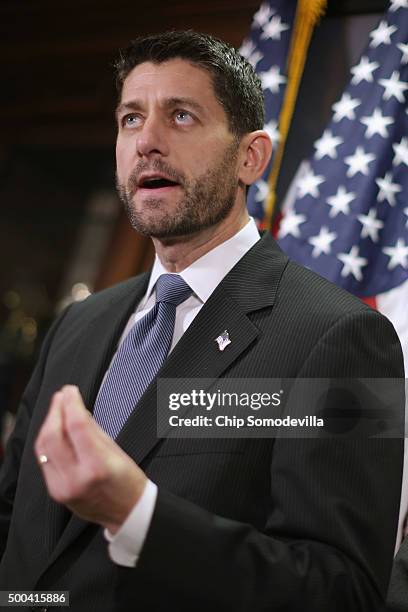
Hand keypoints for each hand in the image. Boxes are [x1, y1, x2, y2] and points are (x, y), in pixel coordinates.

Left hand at [34, 385, 146, 533]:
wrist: (127, 514)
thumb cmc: (129, 482)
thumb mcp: (117, 452)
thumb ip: (93, 430)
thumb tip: (77, 410)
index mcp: (96, 467)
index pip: (76, 425)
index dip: (71, 403)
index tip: (71, 391)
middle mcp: (76, 478)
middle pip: (54, 435)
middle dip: (56, 410)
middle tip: (62, 396)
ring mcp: (62, 487)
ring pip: (44, 447)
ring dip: (49, 423)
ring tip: (57, 409)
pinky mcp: (56, 491)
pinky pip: (45, 460)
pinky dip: (48, 441)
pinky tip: (55, 430)